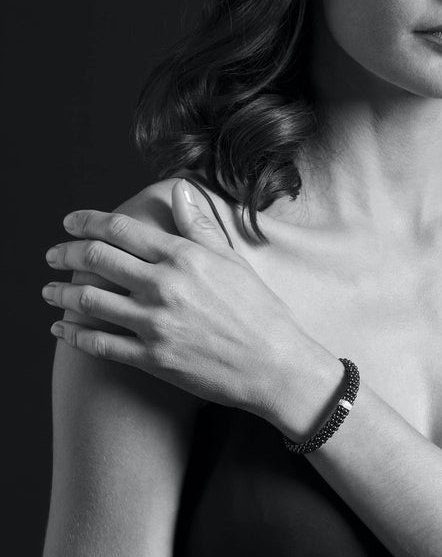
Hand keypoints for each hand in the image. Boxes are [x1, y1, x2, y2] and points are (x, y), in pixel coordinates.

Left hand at [42, 180, 315, 422]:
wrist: (276, 366)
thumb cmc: (261, 313)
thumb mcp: (234, 262)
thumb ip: (201, 226)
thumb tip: (180, 190)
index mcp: (184, 258)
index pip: (120, 229)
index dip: (87, 221)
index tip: (70, 222)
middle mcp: (163, 287)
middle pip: (96, 260)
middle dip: (66, 253)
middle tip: (54, 254)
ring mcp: (155, 325)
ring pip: (90, 300)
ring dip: (62, 293)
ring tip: (50, 291)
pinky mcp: (152, 359)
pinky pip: (100, 343)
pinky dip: (74, 334)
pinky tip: (63, 329)